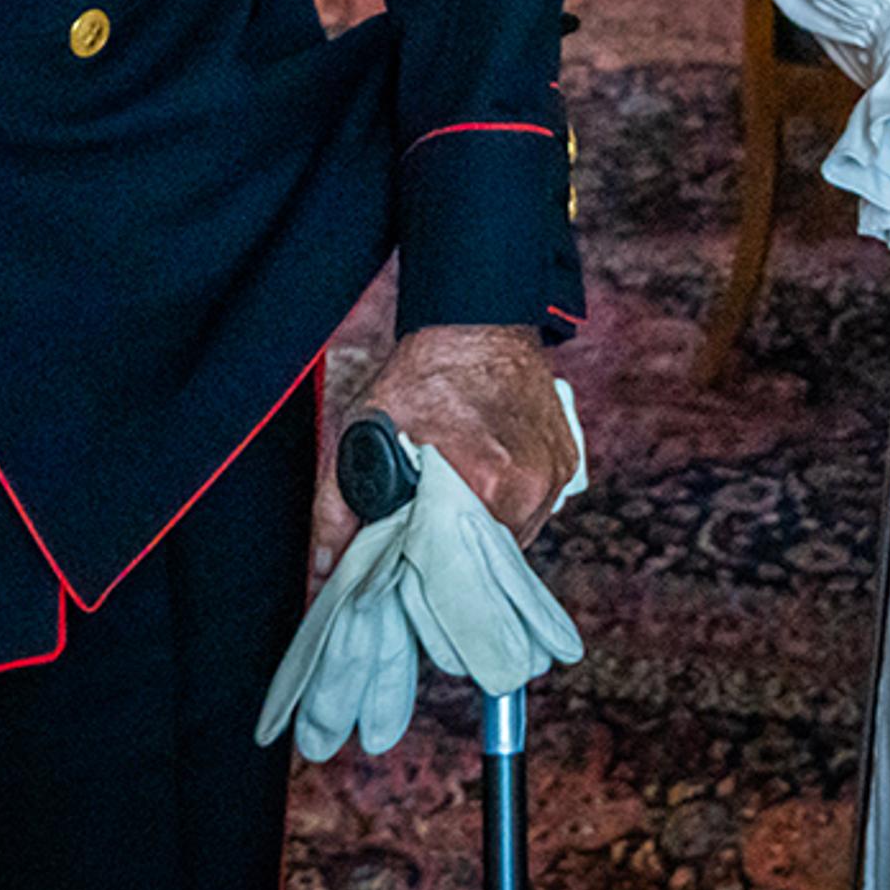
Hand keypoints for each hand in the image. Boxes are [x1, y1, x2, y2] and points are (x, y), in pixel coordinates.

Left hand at [311, 324, 579, 580]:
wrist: (478, 319)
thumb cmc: (423, 373)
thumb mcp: (363, 432)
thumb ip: (339, 509)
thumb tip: (323, 569)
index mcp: (487, 485)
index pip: (457, 566)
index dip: (426, 567)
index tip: (405, 557)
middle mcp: (531, 486)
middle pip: (486, 554)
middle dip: (454, 549)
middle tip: (424, 524)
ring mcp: (555, 475)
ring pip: (515, 534)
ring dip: (484, 528)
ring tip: (456, 497)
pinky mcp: (566, 462)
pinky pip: (536, 507)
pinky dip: (510, 503)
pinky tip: (485, 478)